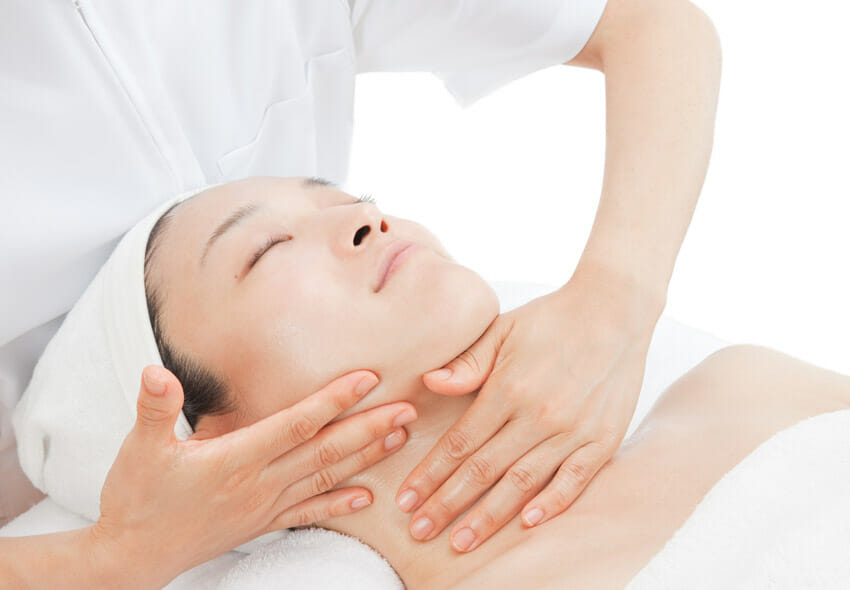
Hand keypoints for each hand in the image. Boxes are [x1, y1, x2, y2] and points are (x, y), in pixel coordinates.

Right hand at [92, 366, 415, 587]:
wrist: (133, 558)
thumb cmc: (137, 500)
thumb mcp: (140, 450)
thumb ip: (155, 409)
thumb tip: (155, 372)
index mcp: (237, 458)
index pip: (297, 423)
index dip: (334, 400)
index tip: (368, 379)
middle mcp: (260, 482)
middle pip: (326, 450)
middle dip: (370, 428)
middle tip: (409, 408)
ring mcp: (266, 506)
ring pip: (327, 478)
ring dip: (366, 458)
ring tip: (400, 438)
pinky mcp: (263, 523)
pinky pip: (311, 512)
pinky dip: (341, 503)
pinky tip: (369, 498)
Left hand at [396, 265, 661, 552]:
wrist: (615, 308)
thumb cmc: (551, 319)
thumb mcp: (502, 329)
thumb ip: (467, 362)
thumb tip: (429, 383)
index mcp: (508, 388)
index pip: (460, 443)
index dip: (430, 475)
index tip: (407, 499)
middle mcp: (538, 415)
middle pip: (484, 471)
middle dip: (447, 504)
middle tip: (420, 530)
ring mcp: (573, 430)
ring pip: (523, 484)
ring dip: (489, 517)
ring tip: (461, 542)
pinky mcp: (604, 438)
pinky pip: (575, 481)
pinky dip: (551, 505)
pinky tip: (526, 525)